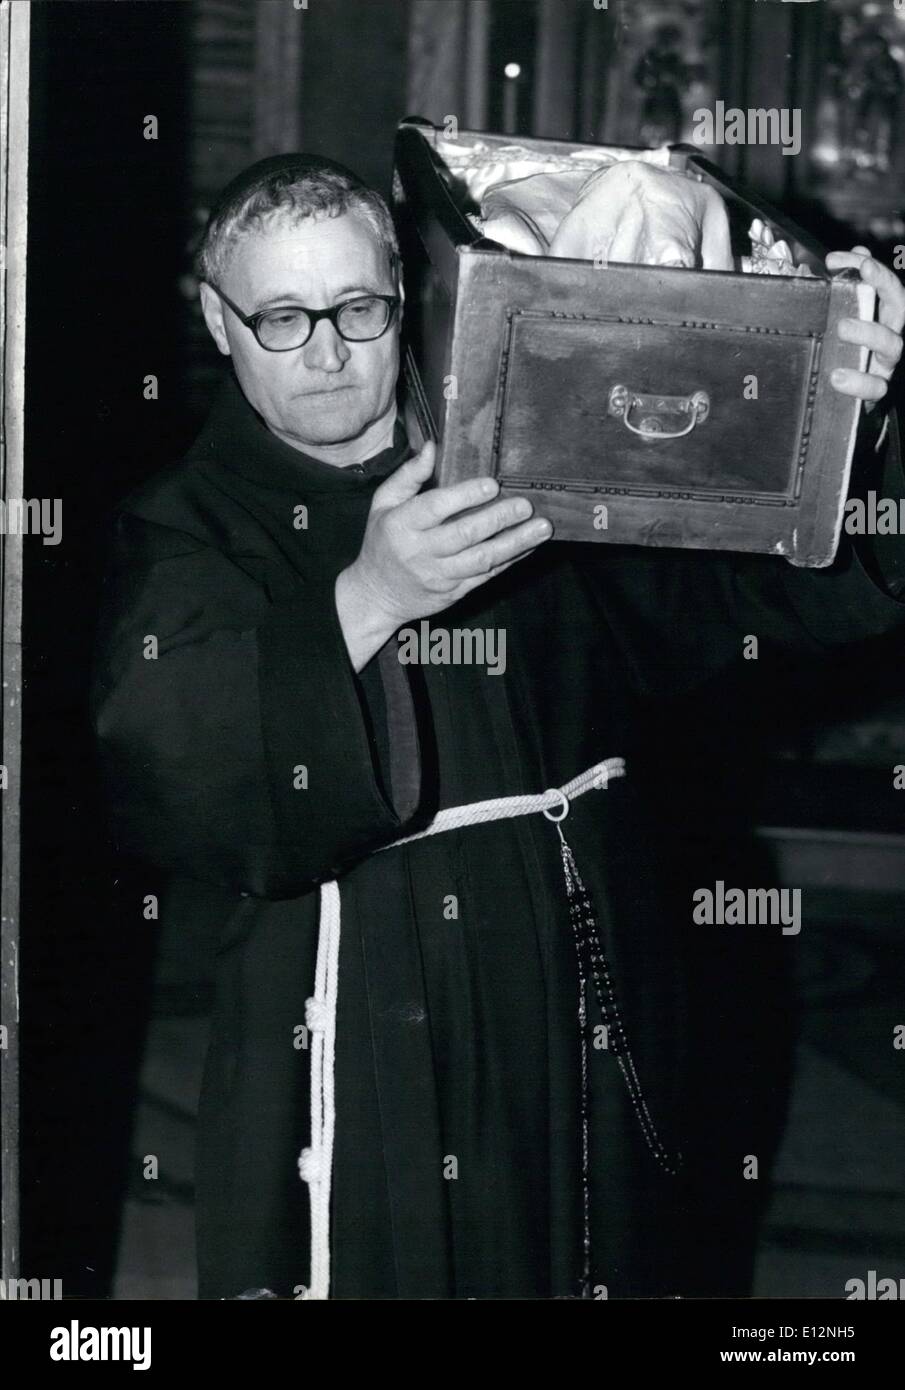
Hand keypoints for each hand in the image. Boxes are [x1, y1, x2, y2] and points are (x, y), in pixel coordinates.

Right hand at [336, 441, 551, 669]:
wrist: (377, 595)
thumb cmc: (383, 542)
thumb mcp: (383, 505)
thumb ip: (408, 476)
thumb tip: (431, 447)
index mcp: (402, 525)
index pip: (435, 508)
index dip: (465, 496)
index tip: (492, 485)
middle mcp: (421, 552)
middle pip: (464, 535)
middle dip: (498, 519)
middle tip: (525, 505)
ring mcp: (440, 575)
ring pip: (482, 559)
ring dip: (515, 543)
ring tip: (542, 528)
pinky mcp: (455, 592)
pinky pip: (487, 576)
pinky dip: (512, 560)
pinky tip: (530, 545)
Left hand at [826, 246, 904, 403]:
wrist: (848, 399)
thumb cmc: (849, 351)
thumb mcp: (848, 317)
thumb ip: (851, 286)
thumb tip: (856, 253)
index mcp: (886, 317)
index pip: (888, 286)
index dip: (875, 269)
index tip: (850, 259)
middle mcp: (891, 336)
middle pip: (900, 306)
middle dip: (884, 283)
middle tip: (862, 272)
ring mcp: (886, 364)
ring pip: (892, 345)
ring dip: (869, 331)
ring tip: (842, 327)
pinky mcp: (876, 391)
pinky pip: (875, 387)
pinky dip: (859, 382)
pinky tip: (838, 376)